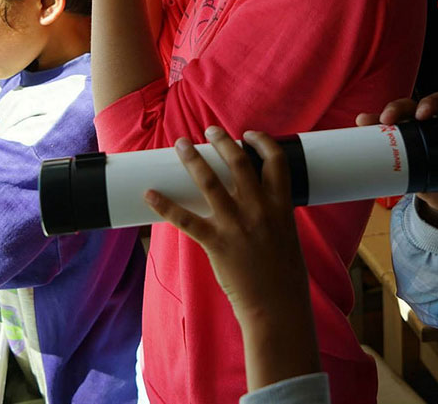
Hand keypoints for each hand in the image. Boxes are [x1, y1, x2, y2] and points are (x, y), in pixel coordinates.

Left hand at [144, 127, 320, 389]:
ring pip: (209, 181)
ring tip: (181, 144)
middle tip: (209, 130)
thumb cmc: (285, 276)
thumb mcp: (288, 235)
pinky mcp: (216, 242)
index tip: (249, 135)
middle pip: (238, 162)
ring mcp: (236, 224)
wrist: (277, 307)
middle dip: (222, 141)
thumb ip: (274, 215)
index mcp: (280, 206)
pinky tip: (150, 193)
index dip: (261, 142)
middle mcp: (259, 209)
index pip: (275, 162)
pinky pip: (185, 219)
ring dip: (192, 158)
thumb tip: (261, 202)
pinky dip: (165, 205)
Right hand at [356, 94, 437, 229]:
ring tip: (365, 123)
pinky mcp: (397, 151)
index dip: (430, 103)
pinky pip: (381, 137)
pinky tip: (359, 129)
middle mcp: (428, 128)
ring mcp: (410, 139)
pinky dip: (369, 133)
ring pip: (393, 120)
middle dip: (397, 108)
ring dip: (377, 118)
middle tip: (387, 120)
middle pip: (411, 108)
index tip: (422, 114)